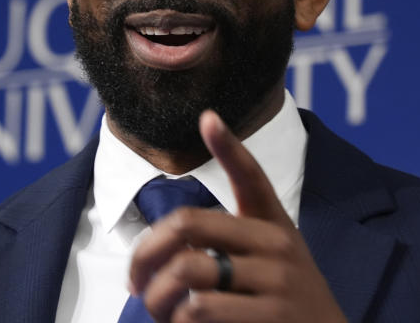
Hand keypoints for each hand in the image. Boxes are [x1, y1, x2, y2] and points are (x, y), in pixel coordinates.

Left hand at [127, 110, 347, 322]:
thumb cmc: (284, 305)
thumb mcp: (272, 262)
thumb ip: (229, 244)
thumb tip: (166, 245)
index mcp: (274, 224)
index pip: (252, 176)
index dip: (229, 145)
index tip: (208, 117)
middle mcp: (278, 244)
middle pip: (190, 223)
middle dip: (147, 252)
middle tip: (135, 280)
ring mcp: (277, 281)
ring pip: (187, 269)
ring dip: (157, 296)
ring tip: (158, 310)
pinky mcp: (272, 318)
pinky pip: (199, 309)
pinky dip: (177, 321)